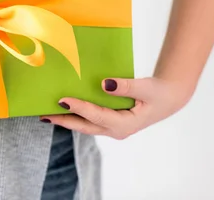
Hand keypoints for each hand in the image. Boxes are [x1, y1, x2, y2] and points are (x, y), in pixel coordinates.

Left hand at [40, 77, 192, 139]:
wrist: (169, 97)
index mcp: (124, 124)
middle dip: (64, 121)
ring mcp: (113, 128)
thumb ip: (126, 86)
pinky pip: (90, 120)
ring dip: (67, 120)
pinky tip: (65, 108)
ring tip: (47, 113)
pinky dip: (76, 115)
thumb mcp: (145, 87)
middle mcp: (116, 130)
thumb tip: (105, 83)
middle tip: (43, 115)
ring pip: (86, 125)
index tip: (62, 100)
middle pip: (85, 126)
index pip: (95, 116)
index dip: (78, 108)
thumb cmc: (158, 92)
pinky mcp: (111, 122)